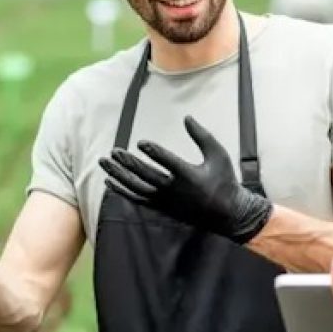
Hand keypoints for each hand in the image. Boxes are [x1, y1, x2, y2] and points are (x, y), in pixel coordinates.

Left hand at [98, 115, 272, 243]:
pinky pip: (137, 199)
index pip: (167, 162)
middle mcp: (174, 190)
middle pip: (145, 175)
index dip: (153, 152)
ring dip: (119, 175)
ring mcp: (166, 201)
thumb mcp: (218, 154)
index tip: (140, 143)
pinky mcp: (162, 208)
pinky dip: (122, 191)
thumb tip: (186, 117)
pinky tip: (110, 181)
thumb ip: (201, 135)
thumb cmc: (224, 180)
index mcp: (189, 175)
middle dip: (128, 163)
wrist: (228, 214)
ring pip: (136, 188)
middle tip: (113, 152)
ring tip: (104, 163)